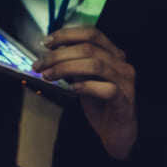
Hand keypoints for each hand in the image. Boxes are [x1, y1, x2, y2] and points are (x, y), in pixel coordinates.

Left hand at [33, 25, 136, 159]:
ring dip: (67, 68)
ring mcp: (126, 82)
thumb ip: (73, 64)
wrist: (117, 133)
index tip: (47, 42)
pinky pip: (106, 89)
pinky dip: (86, 86)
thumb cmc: (100, 104)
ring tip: (49, 75)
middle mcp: (122, 64)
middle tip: (40, 64)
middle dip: (59, 54)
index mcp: (113, 54)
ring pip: (96, 65)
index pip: (91, 33)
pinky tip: (72, 88)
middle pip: (89, 48)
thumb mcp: (84, 79)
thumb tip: (51, 52)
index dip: (67, 35)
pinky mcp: (125, 101)